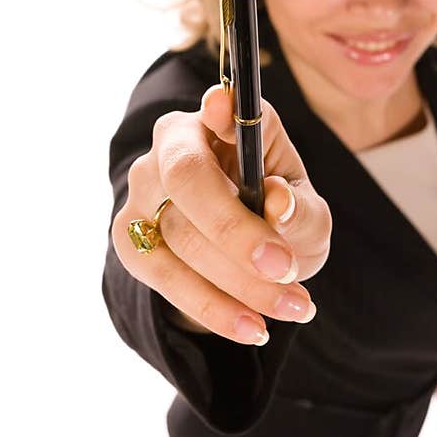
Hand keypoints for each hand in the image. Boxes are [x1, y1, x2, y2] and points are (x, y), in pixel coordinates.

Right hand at [111, 82, 331, 344]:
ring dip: (240, 282)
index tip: (223, 107)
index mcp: (220, 122)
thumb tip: (276, 204)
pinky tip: (253, 329)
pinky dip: (213, 308)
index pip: (219, 108)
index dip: (219, 110)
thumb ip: (301, 208)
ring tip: (293, 307)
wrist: (241, 256)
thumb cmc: (277, 216)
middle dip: (238, 231)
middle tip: (286, 269)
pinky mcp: (130, 239)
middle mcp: (172, 144)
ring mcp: (143, 191)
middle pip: (187, 178)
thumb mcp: (306, 213)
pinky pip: (166, 277)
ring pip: (181, 236)